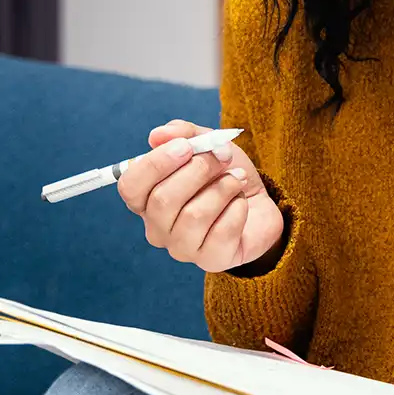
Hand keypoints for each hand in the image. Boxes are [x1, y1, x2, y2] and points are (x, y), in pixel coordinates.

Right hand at [117, 119, 284, 273]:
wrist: (261, 201)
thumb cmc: (225, 174)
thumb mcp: (209, 144)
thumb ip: (185, 134)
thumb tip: (158, 135)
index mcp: (148, 199)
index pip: (130, 185)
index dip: (156, 163)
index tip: (187, 146)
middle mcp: (158, 228)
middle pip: (163, 200)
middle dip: (200, 169)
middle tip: (222, 158)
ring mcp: (182, 248)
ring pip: (194, 215)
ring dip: (223, 187)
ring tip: (237, 179)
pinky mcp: (211, 259)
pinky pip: (222, 230)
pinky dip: (239, 207)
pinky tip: (242, 203)